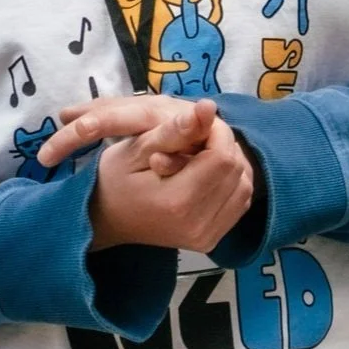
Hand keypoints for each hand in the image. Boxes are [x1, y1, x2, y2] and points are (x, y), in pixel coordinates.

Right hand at [40, 96, 254, 254]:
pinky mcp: (211, 241)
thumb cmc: (115, 179)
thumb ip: (174, 130)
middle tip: (194, 138)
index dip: (216, 131)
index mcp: (177, 201)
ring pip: (244, 185)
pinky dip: (230, 182)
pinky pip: (239, 202)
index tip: (195, 123)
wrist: (104, 219)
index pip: (222, 156)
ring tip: (199, 155)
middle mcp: (197, 224)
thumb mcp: (136, 148)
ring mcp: (206, 237)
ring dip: (229, 162)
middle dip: (222, 144)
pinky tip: (206, 174)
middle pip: (236, 170)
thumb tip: (208, 107)